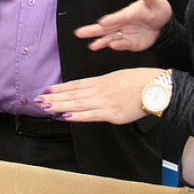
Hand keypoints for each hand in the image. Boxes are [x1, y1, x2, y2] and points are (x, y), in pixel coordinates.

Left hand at [34, 68, 164, 123]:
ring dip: (60, 106)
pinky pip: (91, 115)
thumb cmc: (140, 82)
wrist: (155, 87)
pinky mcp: (112, 113)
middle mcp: (99, 91)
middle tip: (38, 100)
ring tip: (46, 107)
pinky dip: (78, 116)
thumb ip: (103, 85)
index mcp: (101, 81)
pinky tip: (66, 116)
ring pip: (77, 104)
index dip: (60, 88)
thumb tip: (91, 90)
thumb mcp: (117, 77)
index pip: (75, 85)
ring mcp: (104, 102)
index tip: (47, 90)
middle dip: (54, 98)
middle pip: (72, 94)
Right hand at [74, 0, 172, 51]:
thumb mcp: (157, 2)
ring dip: (100, 41)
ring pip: (109, 38)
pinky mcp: (129, 43)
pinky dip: (117, 46)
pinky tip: (110, 45)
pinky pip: (122, 45)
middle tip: (79, 32)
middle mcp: (123, 23)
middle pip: (106, 28)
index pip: (119, 17)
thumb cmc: (158, 10)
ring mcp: (125, 33)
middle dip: (93, 30)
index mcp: (129, 12)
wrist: (164, 25)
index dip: (112, 20)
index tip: (103, 22)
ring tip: (91, 46)